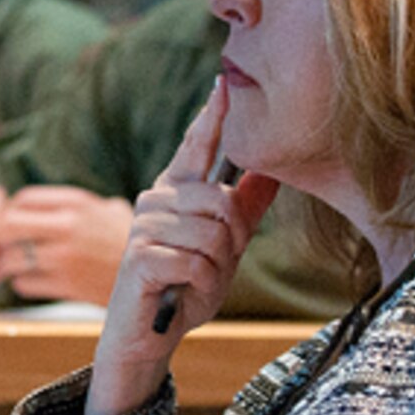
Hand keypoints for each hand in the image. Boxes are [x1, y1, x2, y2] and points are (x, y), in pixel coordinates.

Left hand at [0, 187, 133, 304]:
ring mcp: (65, 257)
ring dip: (9, 266)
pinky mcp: (68, 285)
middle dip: (0, 238)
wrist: (161, 271)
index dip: (11, 212)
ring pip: (11, 259)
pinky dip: (24, 284)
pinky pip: (24, 284)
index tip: (15, 225)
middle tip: (5, 247)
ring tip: (19, 267)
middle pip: (6, 225)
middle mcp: (67, 226)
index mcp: (76, 203)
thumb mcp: (111, 210)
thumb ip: (83, 206)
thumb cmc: (134, 241)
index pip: (23, 199)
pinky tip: (36, 282)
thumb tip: (57, 206)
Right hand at [84, 80, 277, 414]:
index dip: (212, 115)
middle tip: (217, 263)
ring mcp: (144, 226)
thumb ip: (245, 208)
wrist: (148, 333)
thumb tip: (274, 170)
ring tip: (199, 279)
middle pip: (221, 200)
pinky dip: (201, 284)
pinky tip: (184, 291)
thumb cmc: (184, 286)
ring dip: (217, 266)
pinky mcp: (139, 256)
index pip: (197, 144)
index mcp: (177, 190)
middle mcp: (157, 199)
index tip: (224, 82)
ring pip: (212, 234)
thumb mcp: (225, 247)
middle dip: (234, 238)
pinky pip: (195, 262)